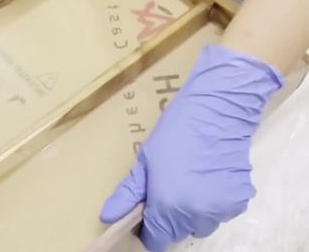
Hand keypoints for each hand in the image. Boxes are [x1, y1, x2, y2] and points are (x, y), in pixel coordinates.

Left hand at [101, 44, 282, 251]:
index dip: (148, 228)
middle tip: (170, 184)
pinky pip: (220, 210)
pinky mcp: (240, 200)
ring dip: (193, 210)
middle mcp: (196, 217)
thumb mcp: (145, 159)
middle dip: (170, 217)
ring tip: (191, 176)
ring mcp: (221, 210)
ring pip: (200, 223)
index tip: (148, 208)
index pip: (156, 241)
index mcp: (168, 207)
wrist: (217, 110)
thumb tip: (107, 216)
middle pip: (178, 232)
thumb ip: (128, 193)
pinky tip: (209, 173)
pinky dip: (214, 199)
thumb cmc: (176, 130)